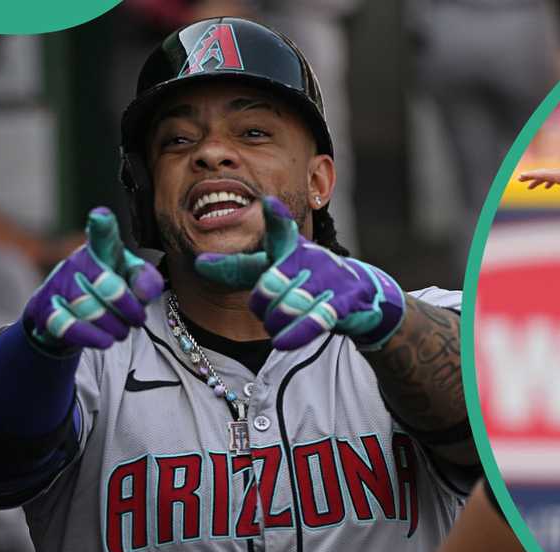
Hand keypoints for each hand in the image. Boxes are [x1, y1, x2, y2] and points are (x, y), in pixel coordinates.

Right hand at [24, 208, 164, 351]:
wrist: (68, 316)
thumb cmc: (110, 291)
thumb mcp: (134, 282)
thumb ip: (147, 281)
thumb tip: (144, 292)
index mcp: (103, 251)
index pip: (103, 236)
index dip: (103, 226)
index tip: (101, 217)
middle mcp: (77, 262)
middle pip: (110, 287)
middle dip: (130, 310)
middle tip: (137, 320)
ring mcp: (59, 285)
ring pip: (92, 310)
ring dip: (115, 327)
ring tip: (121, 331)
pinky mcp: (45, 310)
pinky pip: (69, 326)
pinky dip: (92, 337)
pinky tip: (105, 341)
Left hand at [194, 197, 405, 350]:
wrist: (360, 296)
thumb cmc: (307, 278)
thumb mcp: (273, 268)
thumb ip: (237, 268)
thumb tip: (199, 263)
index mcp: (291, 247)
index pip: (281, 229)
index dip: (276, 217)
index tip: (268, 203)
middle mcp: (310, 259)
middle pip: (269, 287)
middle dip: (262, 305)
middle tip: (269, 309)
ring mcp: (328, 281)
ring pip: (287, 306)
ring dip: (276, 322)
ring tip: (279, 325)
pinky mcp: (343, 304)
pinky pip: (314, 320)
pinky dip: (296, 332)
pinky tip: (281, 342)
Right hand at [517, 155, 559, 207]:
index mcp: (558, 176)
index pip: (540, 175)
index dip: (530, 176)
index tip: (520, 177)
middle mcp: (559, 172)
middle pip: (541, 174)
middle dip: (530, 177)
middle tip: (519, 180)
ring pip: (547, 176)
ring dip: (538, 180)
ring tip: (531, 187)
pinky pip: (554, 177)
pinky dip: (548, 181)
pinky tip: (548, 186)